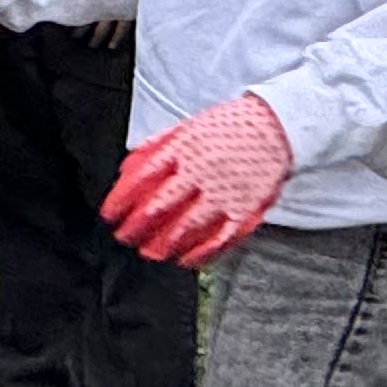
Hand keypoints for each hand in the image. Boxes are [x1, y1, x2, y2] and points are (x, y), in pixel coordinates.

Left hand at [102, 95, 294, 268]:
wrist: (277, 126)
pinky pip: (220, 238)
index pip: (142, 178)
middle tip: (124, 236)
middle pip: (160, 206)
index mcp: (184, 148)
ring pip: (187, 227)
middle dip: (136, 226)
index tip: (109, 214)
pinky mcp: (245, 209)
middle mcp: (202, 171)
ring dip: (163, 244)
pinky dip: (200, 253)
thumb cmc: (227, 126)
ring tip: (149, 252)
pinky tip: (185, 260)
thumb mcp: (188, 126)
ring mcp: (224, 192)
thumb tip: (126, 169)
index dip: (121, 200)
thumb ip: (157, 147)